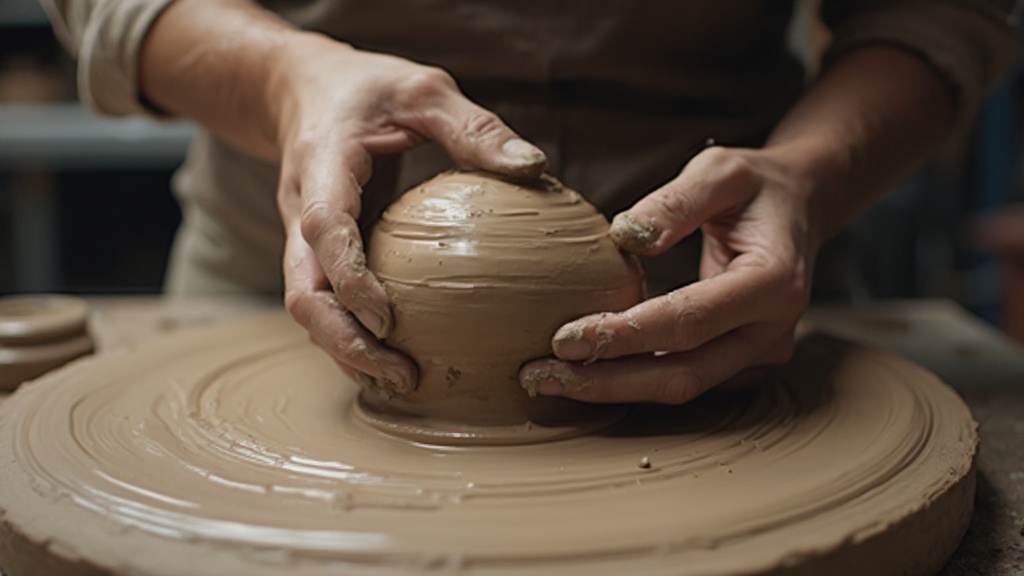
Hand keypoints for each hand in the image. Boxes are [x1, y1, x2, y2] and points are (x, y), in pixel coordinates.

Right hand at [272, 34, 546, 394]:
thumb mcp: (424, 91)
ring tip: (404, 381)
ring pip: (307, 307)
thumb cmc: (368, 88)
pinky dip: (350, 338)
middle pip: (302, 292)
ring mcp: (301, 236)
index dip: (350, 280)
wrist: (300, 89)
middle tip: (403, 374)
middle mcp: (301, 208)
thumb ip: (475, 128)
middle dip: (344, 342)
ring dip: (346, 351)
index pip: (325, 229)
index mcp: (323, 164)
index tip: (389, 321)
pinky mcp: (315, 253)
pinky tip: (392, 360)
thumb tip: (535, 168)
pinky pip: (325, 303)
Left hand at [520, 145, 818, 403]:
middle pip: (682, 374)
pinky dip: (634, 382)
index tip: (562, 338)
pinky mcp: (741, 362)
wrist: (799, 207)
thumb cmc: (755, 185)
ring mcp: (760, 353)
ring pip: (682, 388)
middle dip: (606, 381)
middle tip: (540, 375)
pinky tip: (587, 372)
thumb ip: (675, 201)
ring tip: (550, 379)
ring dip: (614, 389)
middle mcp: (773, 330)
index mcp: (774, 282)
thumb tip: (625, 236)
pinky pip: (685, 380)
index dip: (624, 334)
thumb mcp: (720, 170)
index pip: (688, 322)